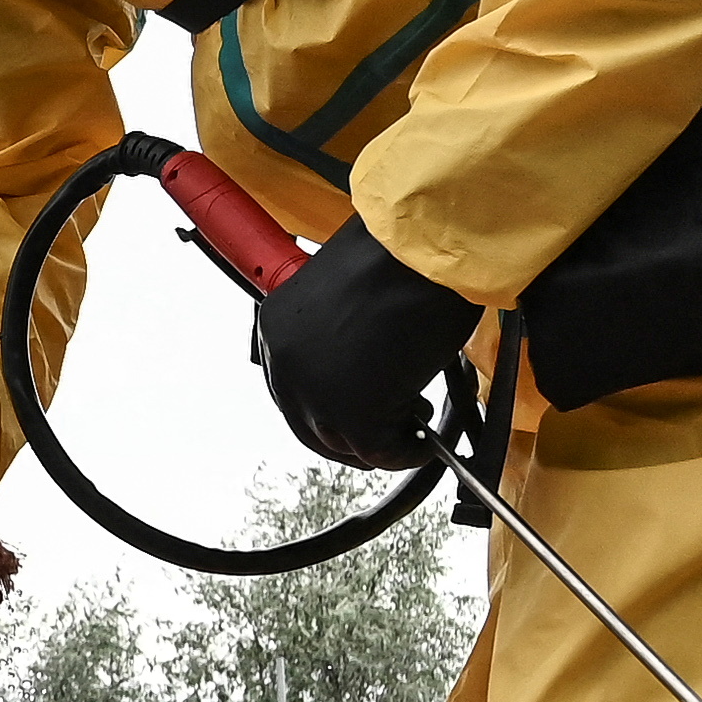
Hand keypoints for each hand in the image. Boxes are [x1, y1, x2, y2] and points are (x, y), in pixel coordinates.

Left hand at [254, 220, 475, 472]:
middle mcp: (284, 363)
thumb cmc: (398, 256)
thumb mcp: (348, 296)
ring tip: (414, 422)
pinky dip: (406, 451)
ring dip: (381, 441)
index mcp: (276, 328)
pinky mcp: (353, 416)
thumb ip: (341, 332)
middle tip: (389, 427)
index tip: (356, 409)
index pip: (292, 387)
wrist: (423, 250)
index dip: (327, 405)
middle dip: (350, 433)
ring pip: (343, 442)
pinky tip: (425, 440)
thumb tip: (363, 360)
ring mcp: (314, 394)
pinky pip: (381, 451)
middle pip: (310, 423)